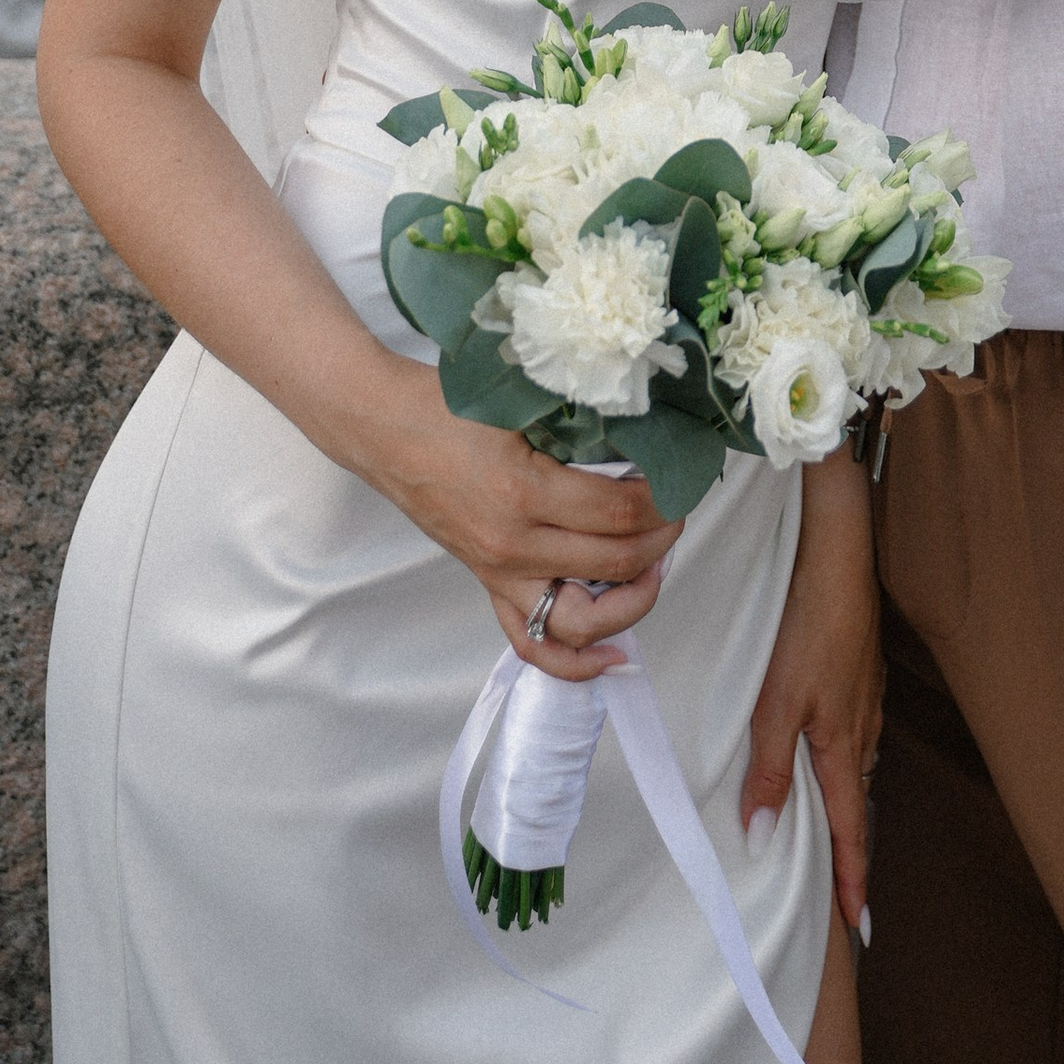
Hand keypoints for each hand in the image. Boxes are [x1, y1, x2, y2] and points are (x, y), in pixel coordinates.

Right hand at [361, 362, 681, 682]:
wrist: (383, 427)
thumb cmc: (447, 402)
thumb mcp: (520, 402)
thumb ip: (577, 424)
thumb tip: (644, 437)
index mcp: (524, 492)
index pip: (620, 514)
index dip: (663, 500)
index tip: (680, 478)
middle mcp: (513, 545)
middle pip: (615, 564)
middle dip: (663, 539)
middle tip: (678, 510)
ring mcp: (499, 572)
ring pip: (584, 621)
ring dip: (634, 600)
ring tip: (655, 566)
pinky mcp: (488, 584)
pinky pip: (533, 644)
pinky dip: (577, 662)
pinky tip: (614, 655)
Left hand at [743, 452, 881, 930]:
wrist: (838, 560)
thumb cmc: (807, 630)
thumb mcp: (779, 704)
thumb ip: (769, 771)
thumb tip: (761, 839)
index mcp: (842, 747)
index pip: (850, 830)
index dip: (852, 879)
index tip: (857, 926)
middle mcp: (862, 730)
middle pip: (856, 802)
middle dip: (850, 847)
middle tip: (844, 888)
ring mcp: (865, 699)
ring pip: (855, 766)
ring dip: (845, 802)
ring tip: (834, 830)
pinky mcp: (859, 673)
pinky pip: (854, 734)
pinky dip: (842, 760)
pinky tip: (828, 750)